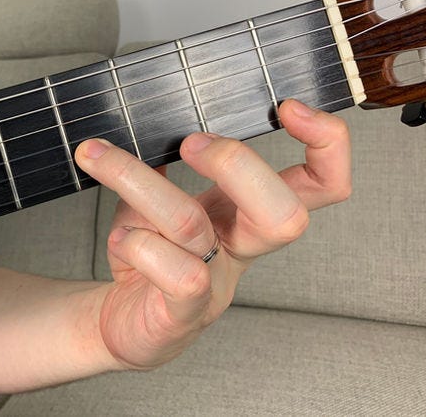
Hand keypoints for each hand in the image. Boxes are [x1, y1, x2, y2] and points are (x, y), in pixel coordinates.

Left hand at [74, 99, 350, 369]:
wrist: (121, 319)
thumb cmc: (147, 255)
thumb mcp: (159, 200)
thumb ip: (163, 164)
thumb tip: (153, 114)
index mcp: (246, 215)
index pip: (322, 186)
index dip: (327, 146)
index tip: (287, 106)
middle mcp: (240, 249)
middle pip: (285, 214)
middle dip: (237, 163)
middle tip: (191, 142)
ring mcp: (214, 283)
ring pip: (192, 225)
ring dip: (139, 181)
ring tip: (99, 157)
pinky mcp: (181, 312)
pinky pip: (175, 272)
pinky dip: (138, 242)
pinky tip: (120, 237)